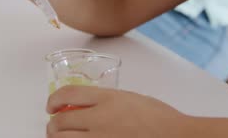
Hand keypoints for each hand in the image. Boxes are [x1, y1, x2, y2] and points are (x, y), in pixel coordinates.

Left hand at [46, 86, 189, 137]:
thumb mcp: (132, 98)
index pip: (67, 94)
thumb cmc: (161, 118)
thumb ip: (109, 100)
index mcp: (108, 98)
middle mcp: (100, 118)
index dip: (53, 100)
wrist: (175, 135)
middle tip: (55, 125)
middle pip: (59, 121)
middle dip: (53, 124)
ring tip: (62, 137)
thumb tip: (91, 106)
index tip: (51, 105)